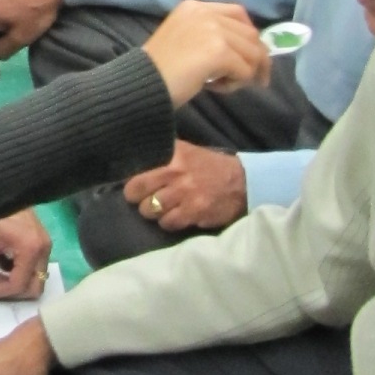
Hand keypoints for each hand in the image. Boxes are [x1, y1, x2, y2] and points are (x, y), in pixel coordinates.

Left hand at [0, 208, 50, 298]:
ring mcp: (46, 246)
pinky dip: (19, 271)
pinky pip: (35, 266)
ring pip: (36, 278)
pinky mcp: (42, 241)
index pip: (18, 285)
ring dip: (16, 282)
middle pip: (34, 287)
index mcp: (31, 250)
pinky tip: (1, 262)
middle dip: (11, 291)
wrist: (0, 189)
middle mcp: (44, 250)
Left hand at [123, 142, 247, 236]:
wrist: (242, 183)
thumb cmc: (210, 167)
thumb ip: (163, 153)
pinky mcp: (194, 212)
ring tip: (162, 209)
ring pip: (150, 210)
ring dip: (153, 212)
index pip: (137, 168)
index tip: (135, 185)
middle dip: (137, 198)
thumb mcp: (186, 151)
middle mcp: (176, 172)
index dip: (132, 180)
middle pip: (137, 191)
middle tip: (144, 199)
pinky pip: (168, 223)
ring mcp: (184, 194)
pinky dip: (169, 222)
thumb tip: (137, 157)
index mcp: (173, 155)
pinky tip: (176, 217)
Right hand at [141, 0, 271, 107]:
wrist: (141, 85)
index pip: (238, 13)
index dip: (250, 35)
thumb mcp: (185, 40)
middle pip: (250, 33)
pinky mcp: (217, 51)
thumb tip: (252, 50)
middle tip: (251, 81)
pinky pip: (245, 70)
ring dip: (244, 73)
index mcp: (195, 7)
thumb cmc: (160, 69)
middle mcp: (205, 12)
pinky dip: (236, 83)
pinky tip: (215, 87)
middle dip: (255, 58)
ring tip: (222, 84)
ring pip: (252, 53)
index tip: (252, 56)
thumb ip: (212, 36)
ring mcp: (212, 30)